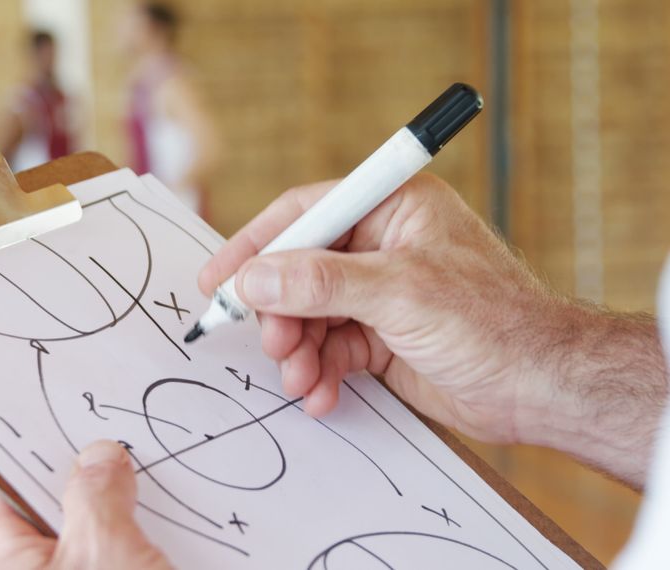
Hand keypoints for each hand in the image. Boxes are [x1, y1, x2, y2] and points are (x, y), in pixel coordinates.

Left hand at [0, 440, 171, 569]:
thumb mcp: (104, 552)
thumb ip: (97, 496)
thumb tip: (102, 456)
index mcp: (2, 564)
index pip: (0, 486)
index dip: (27, 447)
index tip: (54, 412)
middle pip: (48, 507)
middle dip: (83, 474)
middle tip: (113, 435)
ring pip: (85, 536)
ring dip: (116, 508)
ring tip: (146, 466)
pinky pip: (112, 559)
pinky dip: (133, 540)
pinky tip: (166, 515)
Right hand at [200, 174, 588, 445]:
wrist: (541, 387)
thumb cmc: (491, 321)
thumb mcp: (399, 292)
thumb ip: (320, 282)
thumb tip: (255, 278)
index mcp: (392, 208)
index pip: (307, 212)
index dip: (258, 243)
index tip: (219, 278)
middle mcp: (382, 246)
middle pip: (300, 270)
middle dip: (280, 312)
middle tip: (272, 343)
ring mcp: (380, 294)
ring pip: (310, 315)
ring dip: (298, 350)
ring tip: (300, 380)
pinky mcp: (381, 337)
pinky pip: (330, 350)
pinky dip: (320, 374)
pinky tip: (321, 396)